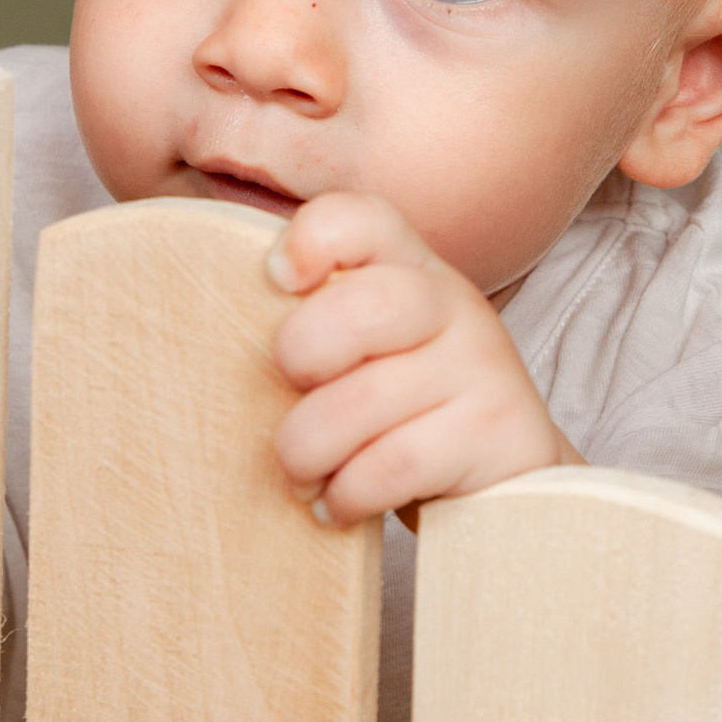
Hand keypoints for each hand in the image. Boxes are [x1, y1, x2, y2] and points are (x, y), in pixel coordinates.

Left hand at [266, 193, 573, 524]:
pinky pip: (394, 463)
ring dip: (308, 452)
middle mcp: (455, 304)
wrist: (511, 484)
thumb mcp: (370, 353)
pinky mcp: (497, 434)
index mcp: (413, 269)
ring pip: (365, 401)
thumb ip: (319, 324)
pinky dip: (349, 494)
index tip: (278, 282)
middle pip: (363, 307)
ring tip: (304, 474)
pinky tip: (341, 503)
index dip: (312, 239)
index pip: (364, 218)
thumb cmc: (408, 414)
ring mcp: (483, 367)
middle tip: (293, 399)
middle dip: (302, 359)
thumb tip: (210, 320)